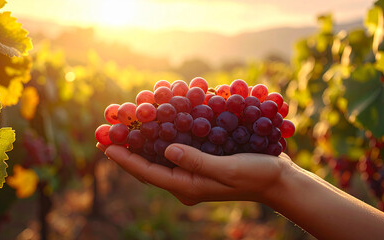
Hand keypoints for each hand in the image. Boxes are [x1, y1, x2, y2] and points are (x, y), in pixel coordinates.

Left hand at [97, 143, 294, 205]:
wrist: (277, 180)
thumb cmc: (256, 176)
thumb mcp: (227, 170)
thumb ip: (196, 161)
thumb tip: (167, 149)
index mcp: (188, 186)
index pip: (149, 173)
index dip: (126, 160)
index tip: (106, 146)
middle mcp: (186, 181)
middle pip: (149, 165)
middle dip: (128, 150)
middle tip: (107, 134)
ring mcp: (194, 172)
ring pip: (161, 157)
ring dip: (144, 142)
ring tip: (127, 127)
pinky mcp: (202, 162)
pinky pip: (177, 150)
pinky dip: (164, 137)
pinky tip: (159, 125)